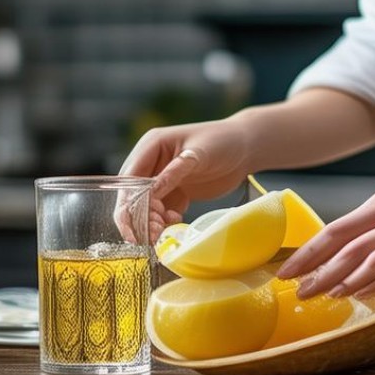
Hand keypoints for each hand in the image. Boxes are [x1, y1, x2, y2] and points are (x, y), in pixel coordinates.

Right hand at [119, 118, 253, 238]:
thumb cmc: (223, 141)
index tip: (135, 225)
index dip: (128, 203)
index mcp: (151, 146)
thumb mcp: (198, 154)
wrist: (247, 148)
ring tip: (163, 232)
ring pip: (146, 206)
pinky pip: (162, 211)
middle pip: (133, 195)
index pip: (129, 178)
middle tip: (152, 234)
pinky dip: (165, 221)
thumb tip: (150, 194)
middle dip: (139, 216)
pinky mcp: (176, 191)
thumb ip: (174, 173)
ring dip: (151, 221)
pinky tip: (175, 223)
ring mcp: (164, 178)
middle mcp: (153, 162)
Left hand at [276, 186, 374, 298]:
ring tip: (316, 295)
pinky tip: (353, 294)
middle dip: (314, 264)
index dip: (311, 247)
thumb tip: (349, 259)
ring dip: (336, 277)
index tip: (288, 267)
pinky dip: (370, 282)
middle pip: (347, 238)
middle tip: (291, 285)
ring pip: (367, 254)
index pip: (342, 224)